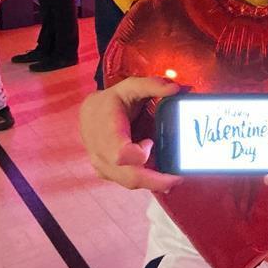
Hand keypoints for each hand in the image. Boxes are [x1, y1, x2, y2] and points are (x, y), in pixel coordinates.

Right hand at [79, 76, 182, 191]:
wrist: (90, 114)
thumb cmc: (112, 100)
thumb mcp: (130, 87)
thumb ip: (152, 85)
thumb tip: (176, 88)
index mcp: (107, 131)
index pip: (121, 154)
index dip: (139, 153)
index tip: (150, 142)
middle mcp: (101, 153)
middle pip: (129, 176)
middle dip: (156, 181)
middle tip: (178, 178)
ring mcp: (102, 166)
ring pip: (129, 182)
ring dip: (152, 183)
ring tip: (172, 179)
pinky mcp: (107, 173)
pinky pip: (126, 182)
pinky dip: (144, 182)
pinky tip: (160, 179)